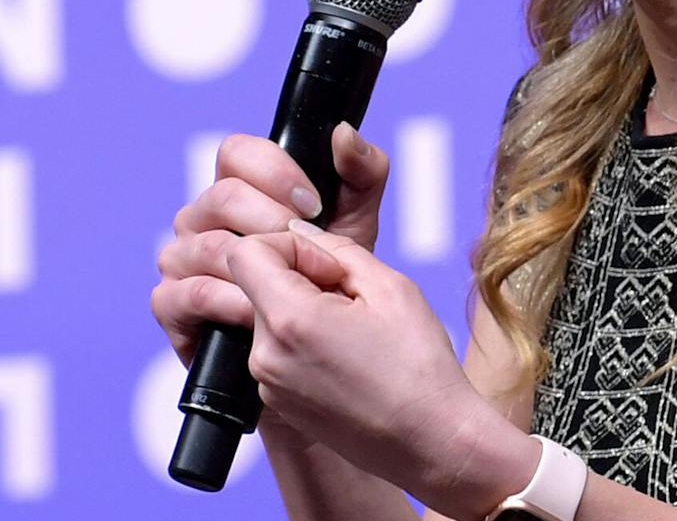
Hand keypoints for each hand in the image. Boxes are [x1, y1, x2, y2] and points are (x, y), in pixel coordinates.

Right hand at [151, 122, 389, 450]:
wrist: (323, 359)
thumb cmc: (333, 282)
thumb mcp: (355, 223)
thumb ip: (361, 174)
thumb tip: (345, 134)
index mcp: (240, 188)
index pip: (236, 153)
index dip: (274, 170)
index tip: (315, 202)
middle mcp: (204, 219)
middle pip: (220, 197)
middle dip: (271, 220)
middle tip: (308, 247)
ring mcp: (183, 260)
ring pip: (205, 245)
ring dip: (254, 265)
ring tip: (293, 286)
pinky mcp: (172, 307)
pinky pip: (183, 294)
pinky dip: (224, 302)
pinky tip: (256, 314)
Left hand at [224, 224, 539, 519]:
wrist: (431, 444)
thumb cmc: (420, 367)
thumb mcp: (391, 287)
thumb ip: (338, 249)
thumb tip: (301, 233)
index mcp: (289, 320)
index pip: (245, 252)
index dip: (287, 244)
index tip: (330, 267)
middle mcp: (264, 356)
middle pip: (256, 285)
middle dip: (299, 278)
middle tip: (353, 299)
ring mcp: (267, 385)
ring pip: (268, 317)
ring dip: (303, 310)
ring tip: (356, 333)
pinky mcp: (277, 405)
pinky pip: (277, 352)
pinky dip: (304, 343)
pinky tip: (350, 359)